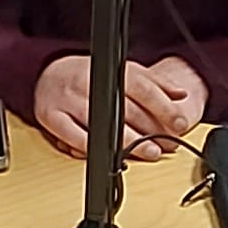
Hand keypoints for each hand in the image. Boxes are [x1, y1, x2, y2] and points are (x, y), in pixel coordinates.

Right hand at [29, 55, 209, 160]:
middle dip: (152, 130)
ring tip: (150, 152)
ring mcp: (70, 102)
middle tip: (169, 144)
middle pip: (127, 110)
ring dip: (130, 143)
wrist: (46, 73)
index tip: (180, 123)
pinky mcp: (53, 118)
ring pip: (104, 126)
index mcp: (109, 71)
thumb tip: (181, 95)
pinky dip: (95, 149)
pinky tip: (111, 157)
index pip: (143, 89)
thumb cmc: (87, 76)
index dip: (164, 108)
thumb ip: (154, 83)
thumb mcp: (123, 72)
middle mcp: (90, 84)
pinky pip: (76, 137)